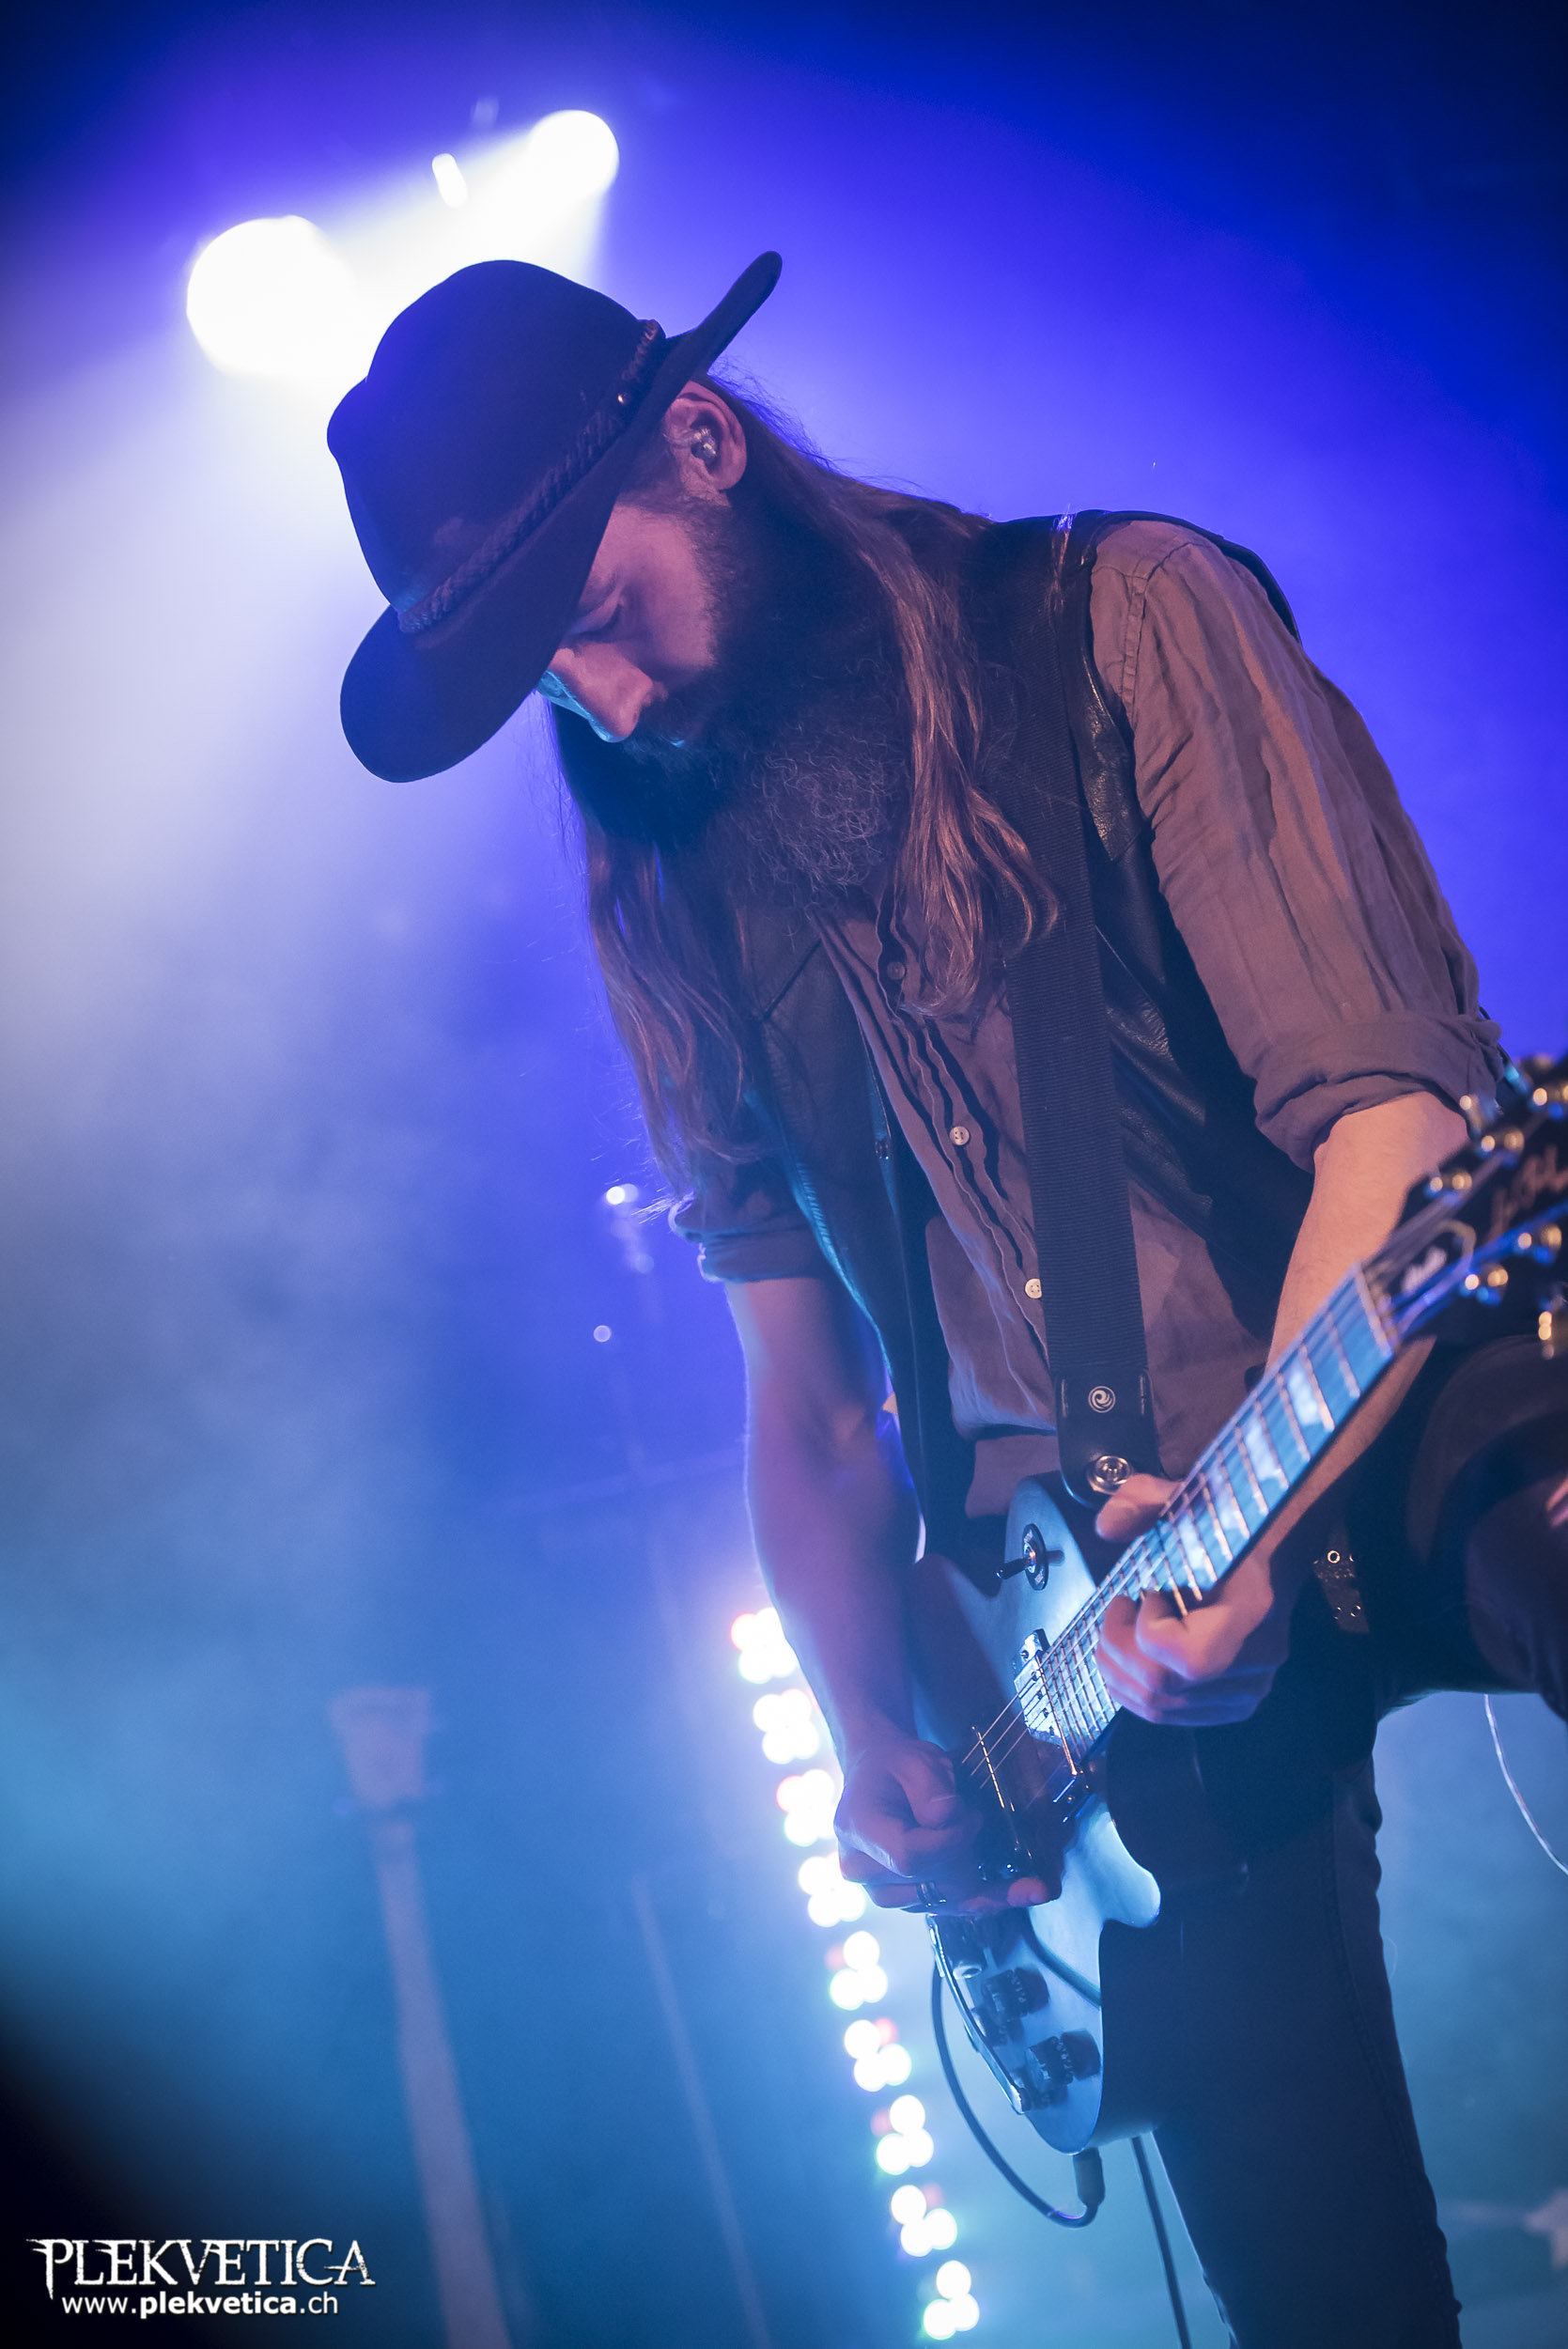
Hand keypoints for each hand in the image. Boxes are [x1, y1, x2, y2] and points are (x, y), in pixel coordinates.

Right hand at [835, 1731, 1052, 1914]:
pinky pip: (955, 1908)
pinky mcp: (907, 1900)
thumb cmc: (896, 1765)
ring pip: (948, 1899)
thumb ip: (928, 1783)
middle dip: (966, 1851)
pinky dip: (993, 1897)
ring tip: (976, 1835)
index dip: (950, 1841)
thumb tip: (947, 1816)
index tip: (970, 1815)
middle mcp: (862, 1870)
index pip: (910, 1856)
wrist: (880, 1779)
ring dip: (977, 1871)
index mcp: (858, 1829)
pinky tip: (1030, 1890)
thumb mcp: (912, 1757)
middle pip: (934, 1881)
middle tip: (971, 1816)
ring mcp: (883, 1891)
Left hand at [1093, 1473, 1290, 1726]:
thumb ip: (1141, 1500)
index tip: (1143, 1592)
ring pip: (1162, 1709)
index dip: (1145, 1630)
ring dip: (1120, 1672)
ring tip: (1118, 1633)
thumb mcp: (1185, 1498)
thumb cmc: (1227, 1526)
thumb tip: (1106, 1527)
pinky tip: (1134, 1657)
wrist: (1273, 1548)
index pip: (1189, 1658)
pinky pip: (1175, 1717)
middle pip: (1163, 1688)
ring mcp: (1250, 1687)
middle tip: (1114, 1613)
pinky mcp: (1238, 1702)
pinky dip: (1138, 1692)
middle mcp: (1257, 1660)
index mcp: (1253, 1612)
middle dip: (1116, 1651)